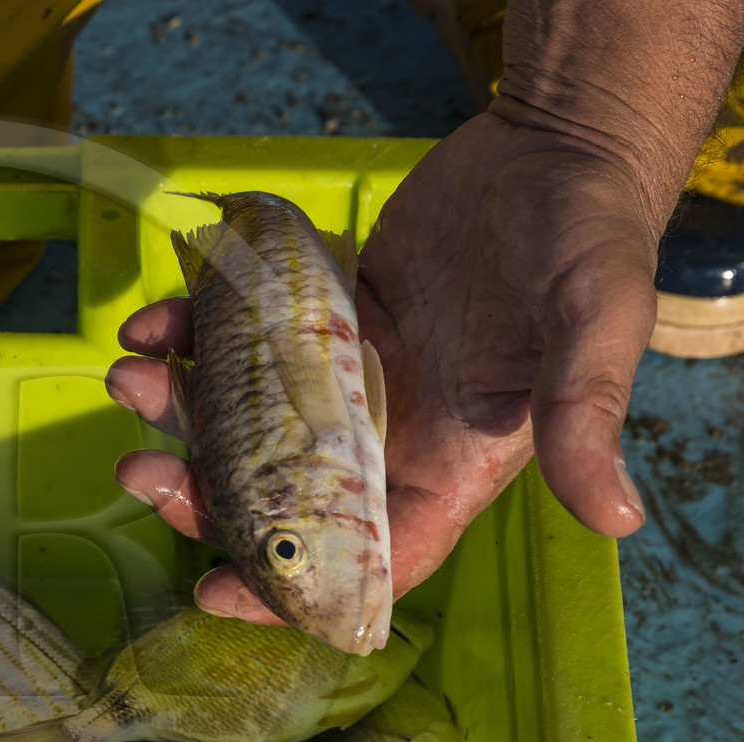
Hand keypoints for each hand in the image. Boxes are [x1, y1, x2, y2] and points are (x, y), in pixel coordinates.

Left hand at [108, 111, 658, 623]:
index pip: (370, 554)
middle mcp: (388, 432)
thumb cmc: (592, 237)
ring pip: (245, 420)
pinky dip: (190, 334)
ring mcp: (344, 375)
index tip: (218, 594)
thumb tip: (616, 517)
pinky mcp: (316, 318)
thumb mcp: (598, 323)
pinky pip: (239, 342)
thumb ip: (585, 415)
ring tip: (127, 379)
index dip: (295, 587)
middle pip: (281, 494)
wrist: (556, 145)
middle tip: (141, 469)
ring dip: (179, 411)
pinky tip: (154, 322)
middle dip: (204, 494)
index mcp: (453, 462)